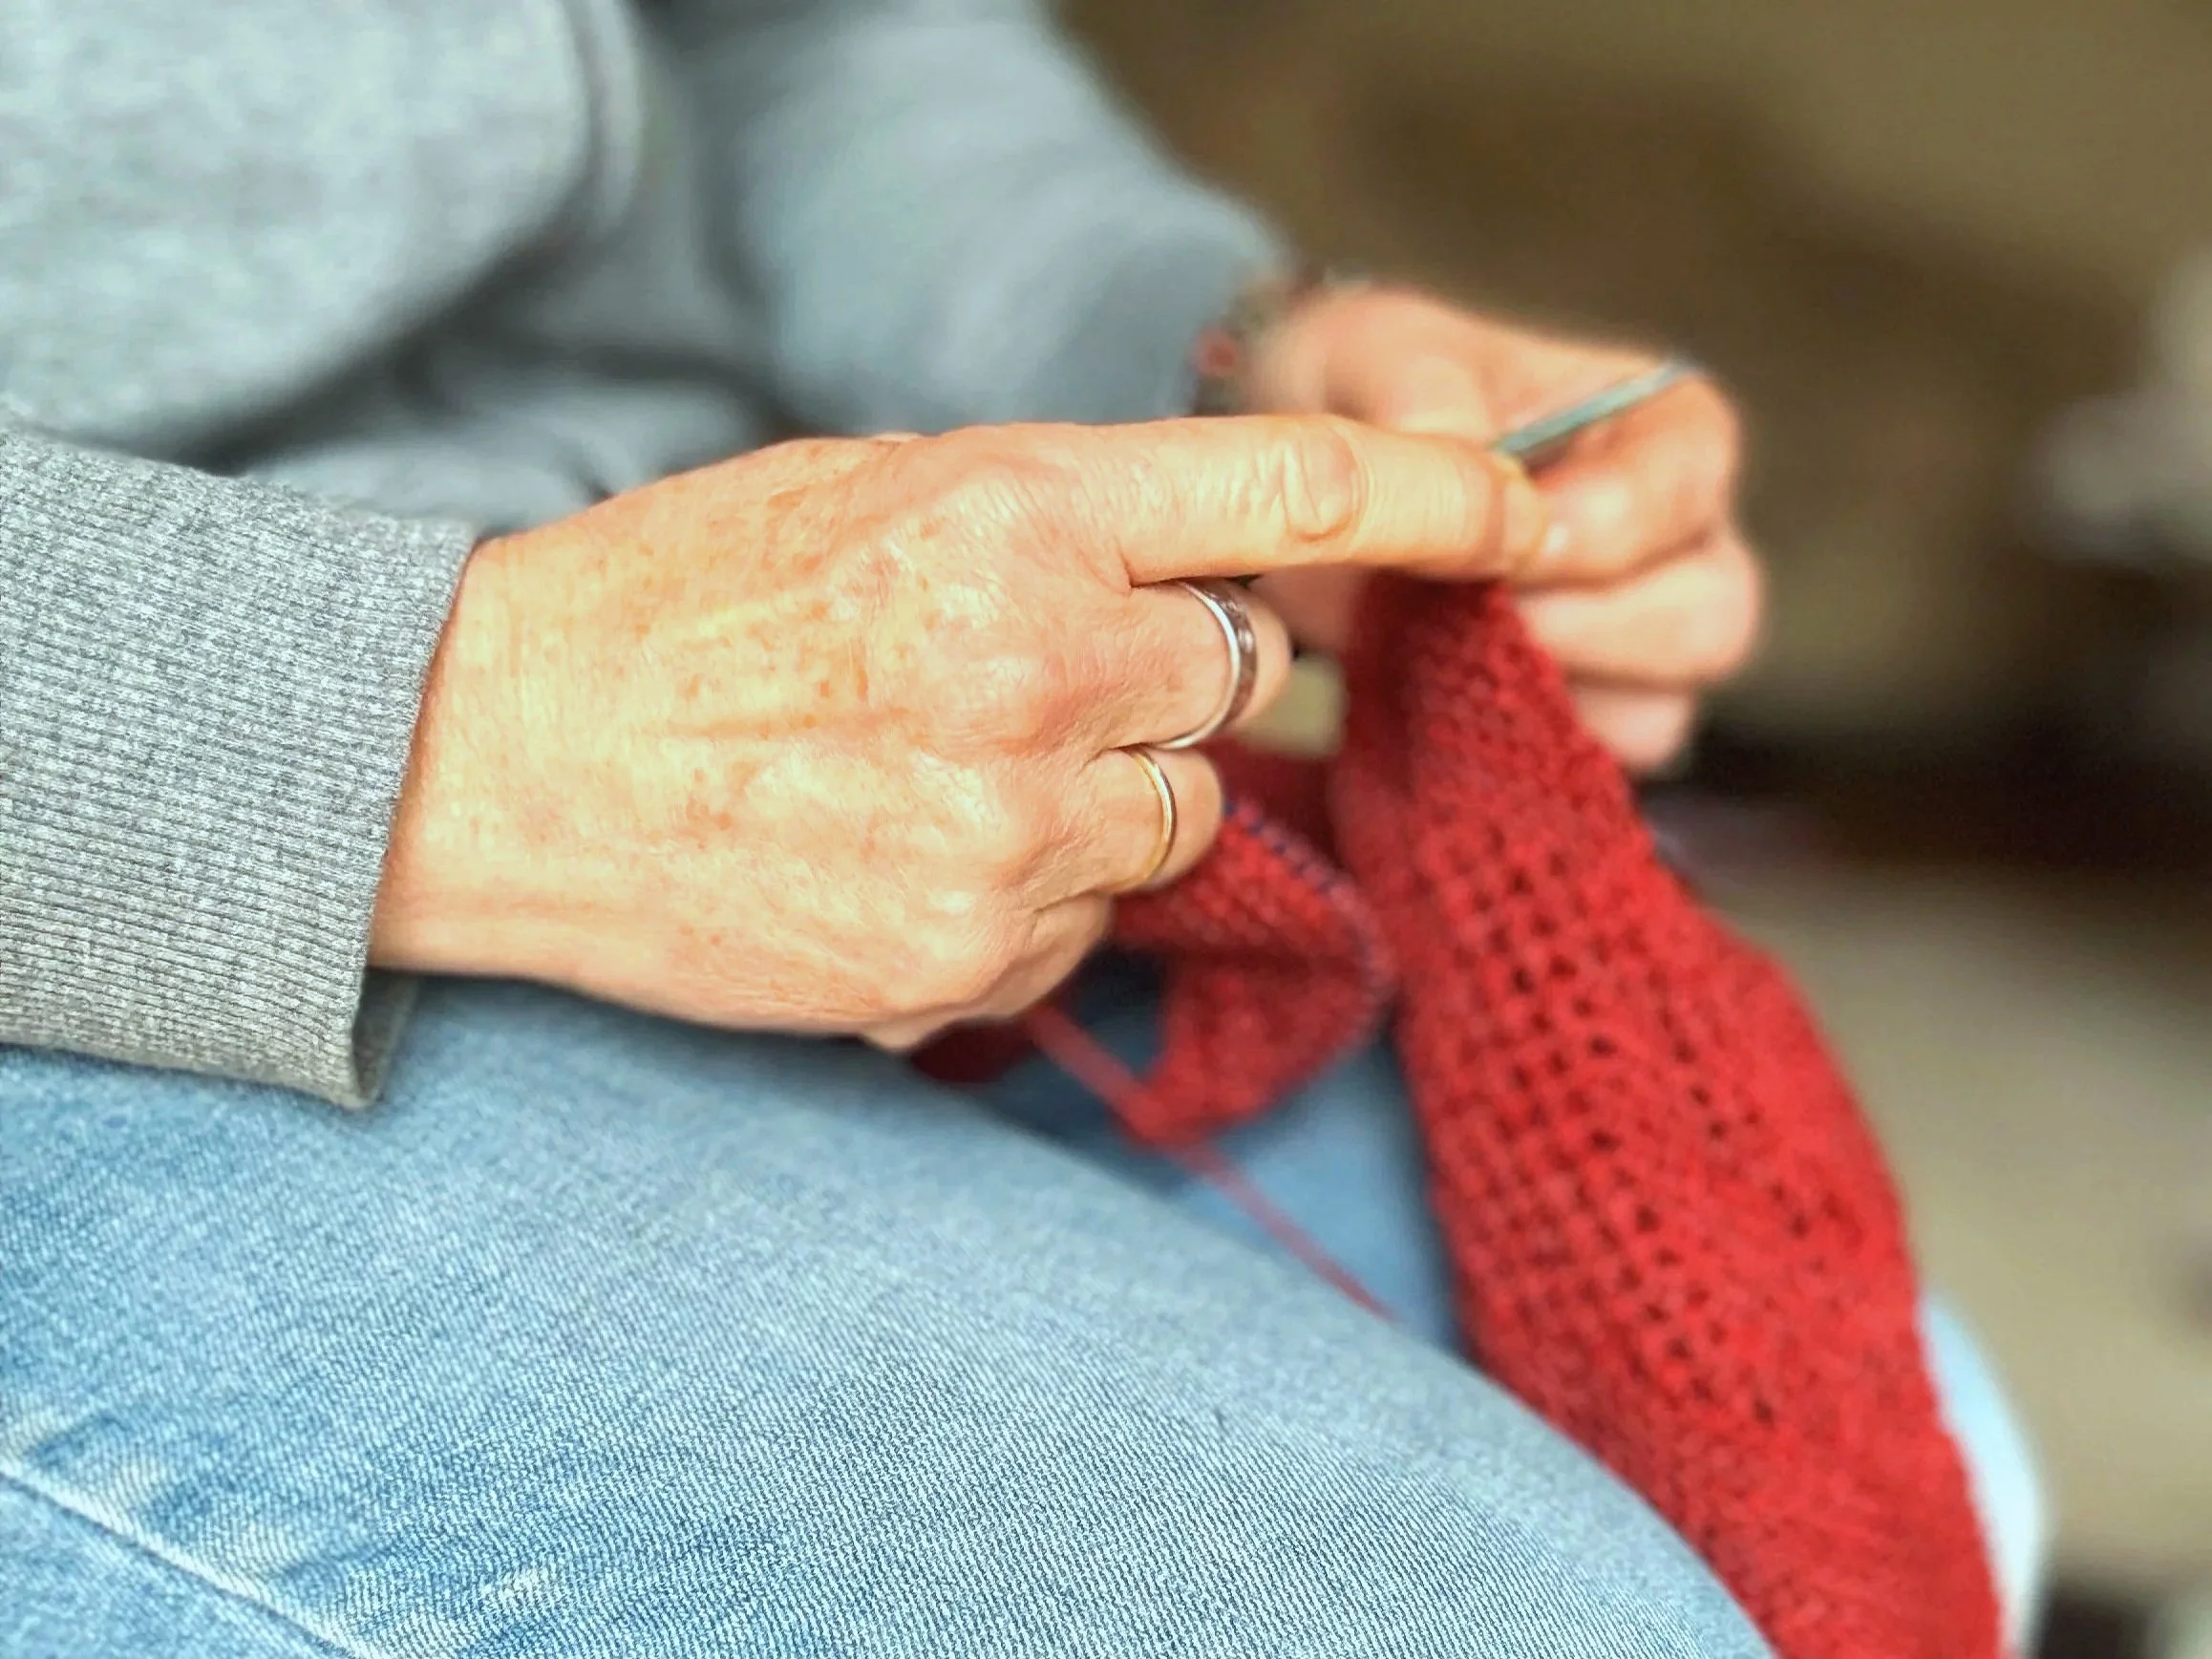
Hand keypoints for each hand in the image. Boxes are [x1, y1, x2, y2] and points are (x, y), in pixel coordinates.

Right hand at [371, 417, 1546, 1045]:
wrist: (503, 760)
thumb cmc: (680, 604)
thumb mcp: (872, 493)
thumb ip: (1057, 524)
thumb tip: (1208, 578)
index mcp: (1013, 506)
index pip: (1291, 481)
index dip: (1441, 489)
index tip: (1535, 509)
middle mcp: (1040, 660)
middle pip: (1248, 677)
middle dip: (1178, 679)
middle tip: (1038, 673)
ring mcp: (1014, 825)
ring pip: (1178, 819)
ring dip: (1101, 799)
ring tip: (933, 777)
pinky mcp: (974, 955)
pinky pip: (1089, 930)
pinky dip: (1028, 902)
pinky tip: (896, 861)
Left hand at [1242, 285, 1759, 771]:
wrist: (1299, 485)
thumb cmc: (1360, 393)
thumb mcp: (1366, 354)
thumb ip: (1420, 395)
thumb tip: (1473, 471)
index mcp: (1662, 427)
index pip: (1687, 487)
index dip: (1602, 530)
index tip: (1504, 549)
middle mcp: (1676, 546)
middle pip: (1710, 620)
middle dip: (1586, 632)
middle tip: (1467, 614)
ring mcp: (1631, 650)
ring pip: (1656, 717)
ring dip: (1542, 701)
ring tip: (1432, 652)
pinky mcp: (1567, 724)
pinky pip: (1575, 776)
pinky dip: (1503, 756)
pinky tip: (1425, 704)